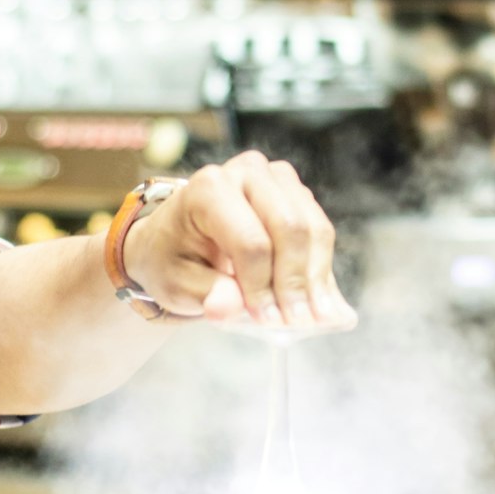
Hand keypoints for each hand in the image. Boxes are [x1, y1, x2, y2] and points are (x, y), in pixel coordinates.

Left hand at [121, 151, 355, 327]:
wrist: (177, 239)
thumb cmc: (174, 259)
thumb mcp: (176, 284)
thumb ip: (206, 295)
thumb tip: (231, 307)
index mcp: (208, 189)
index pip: (250, 241)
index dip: (262, 285)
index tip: (265, 320)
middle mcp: (245, 172)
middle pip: (289, 228)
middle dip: (295, 281)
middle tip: (296, 321)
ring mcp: (275, 177)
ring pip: (312, 228)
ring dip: (315, 276)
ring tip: (313, 316)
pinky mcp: (294, 192)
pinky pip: (320, 230)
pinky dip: (321, 267)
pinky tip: (318, 300)